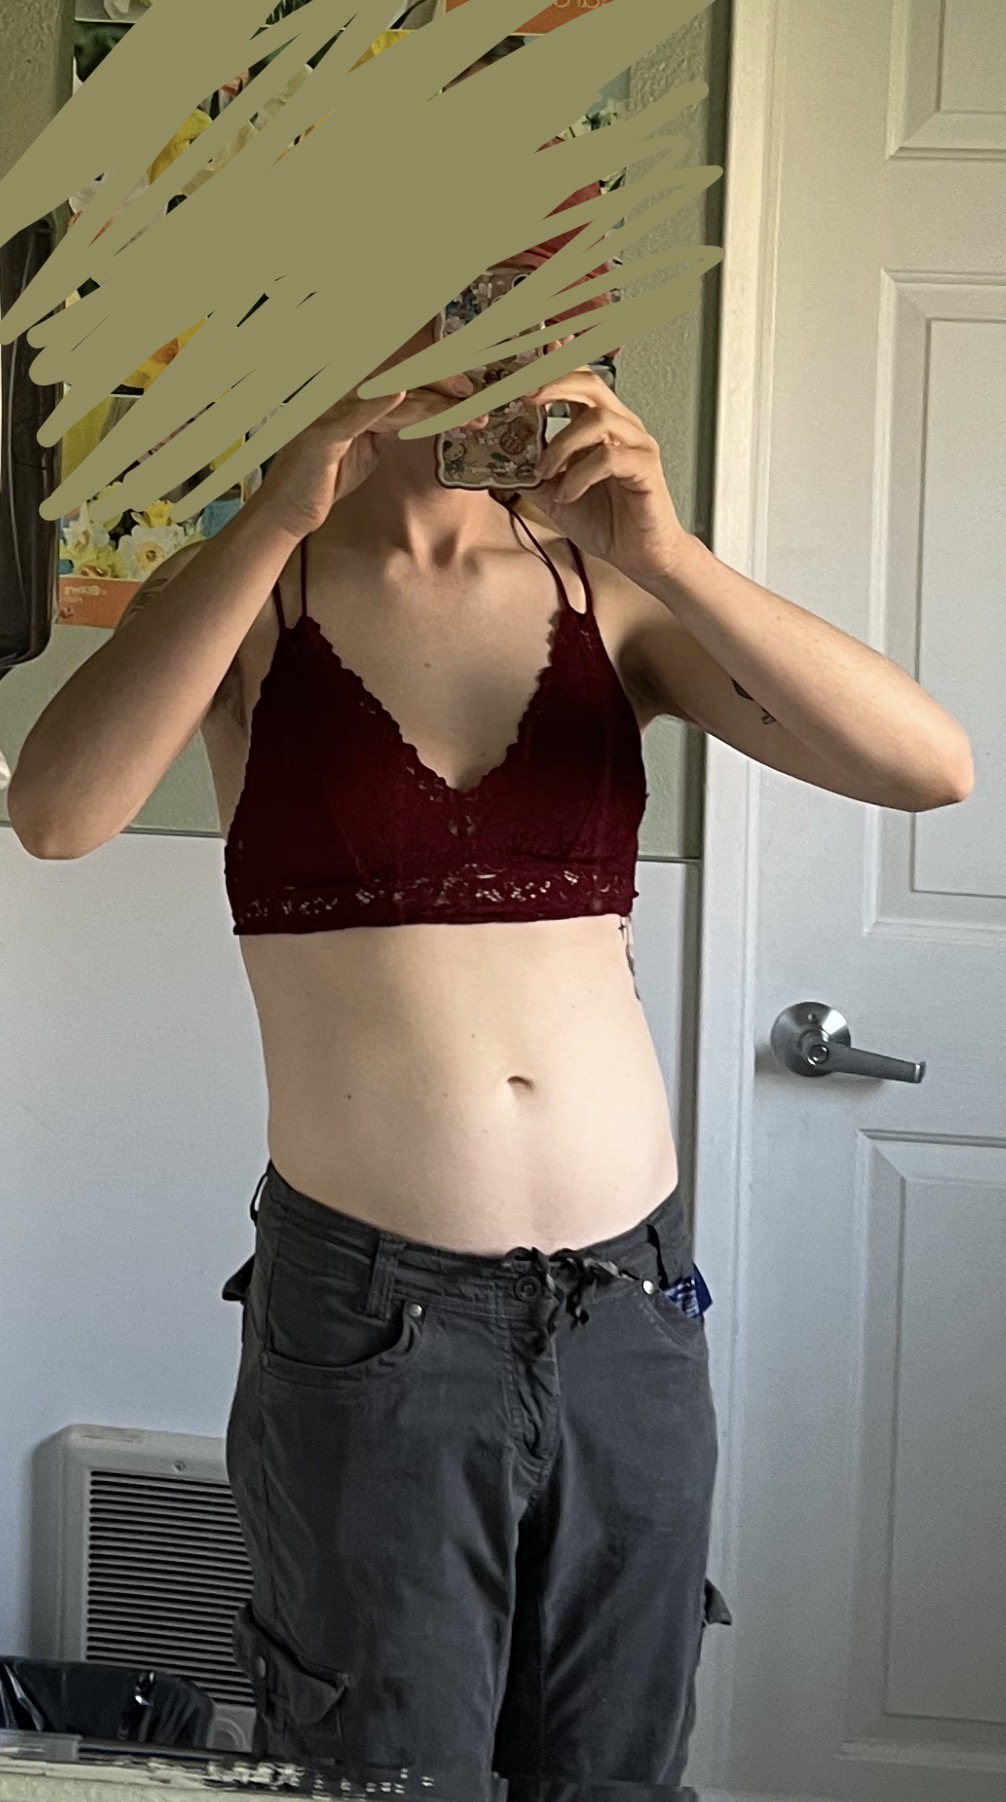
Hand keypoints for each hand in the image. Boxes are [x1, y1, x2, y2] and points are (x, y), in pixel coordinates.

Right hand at [258, 375, 489, 540]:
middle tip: (477, 393)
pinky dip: (376, 405)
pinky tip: (401, 393)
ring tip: (462, 401)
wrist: (287, 512)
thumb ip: (388, 428)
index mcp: (355, 399)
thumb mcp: (366, 450)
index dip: (437, 383)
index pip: (403, 384)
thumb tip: (418, 415)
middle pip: (400, 383)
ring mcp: (331, 413)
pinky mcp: (322, 436)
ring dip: (428, 402)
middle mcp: (342, 397)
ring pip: (388, 399)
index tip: (471, 391)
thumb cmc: (324, 481)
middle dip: (441, 388)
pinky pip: (353, 417)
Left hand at [526, 367, 688, 580]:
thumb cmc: (606, 522)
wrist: (639, 556)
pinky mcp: (645, 468)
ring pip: (598, 419)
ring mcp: (637, 445)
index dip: (560, 360)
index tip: (536, 348)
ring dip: (562, 445)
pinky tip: (568, 494)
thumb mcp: (556, 497)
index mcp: (600, 427)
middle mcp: (622, 427)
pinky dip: (580, 475)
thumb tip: (500, 463)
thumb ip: (534, 474)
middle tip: (526, 399)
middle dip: (555, 384)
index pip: (581, 381)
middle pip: (591, 384)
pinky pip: (609, 457)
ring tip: (546, 473)